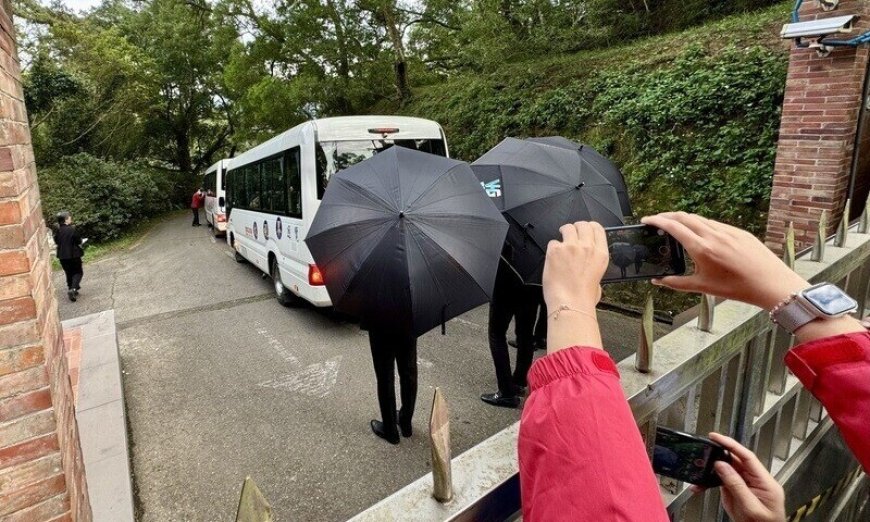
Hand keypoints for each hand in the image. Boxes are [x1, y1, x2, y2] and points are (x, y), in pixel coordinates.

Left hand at [542, 222, 608, 352]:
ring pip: (567, 228)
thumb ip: (593, 267)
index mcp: (601, 254)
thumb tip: (586, 266)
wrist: (571, 304)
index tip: (585, 228)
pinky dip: (552, 248)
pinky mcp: (555, 251)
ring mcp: (571, 247)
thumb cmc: (584, 298)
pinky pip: (552, 242)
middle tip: (570, 233)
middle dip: (576, 227)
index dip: (590, 226)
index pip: (598, 228)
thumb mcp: (599, 280)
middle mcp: (587, 247)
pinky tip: (553, 258)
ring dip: (563, 232)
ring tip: (560, 241)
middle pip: (582, 225)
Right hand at [641, 212, 807, 310]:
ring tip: (676, 225)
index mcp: (702, 248)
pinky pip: (715, 223)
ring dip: (684, 218)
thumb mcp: (703, 287)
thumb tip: (658, 281)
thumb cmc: (738, 288)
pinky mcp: (738, 231)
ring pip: (699, 218)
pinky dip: (701, 224)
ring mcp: (727, 231)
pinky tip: (699, 232)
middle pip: (684, 216)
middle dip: (667, 215)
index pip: (674, 226)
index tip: (647, 220)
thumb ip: (676, 283)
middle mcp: (713, 235)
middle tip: (657, 220)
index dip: (657, 220)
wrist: (770, 283)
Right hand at [705, 433, 784, 521]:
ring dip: (711, 471)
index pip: (747, 457)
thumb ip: (736, 485)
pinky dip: (710, 483)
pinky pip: (722, 482)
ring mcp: (746, 486)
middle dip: (718, 456)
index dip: (731, 444)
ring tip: (699, 472)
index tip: (716, 437)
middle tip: (703, 452)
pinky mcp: (737, 492)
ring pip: (726, 471)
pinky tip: (701, 486)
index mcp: (765, 482)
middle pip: (735, 461)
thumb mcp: (750, 507)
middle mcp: (756, 481)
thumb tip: (722, 465)